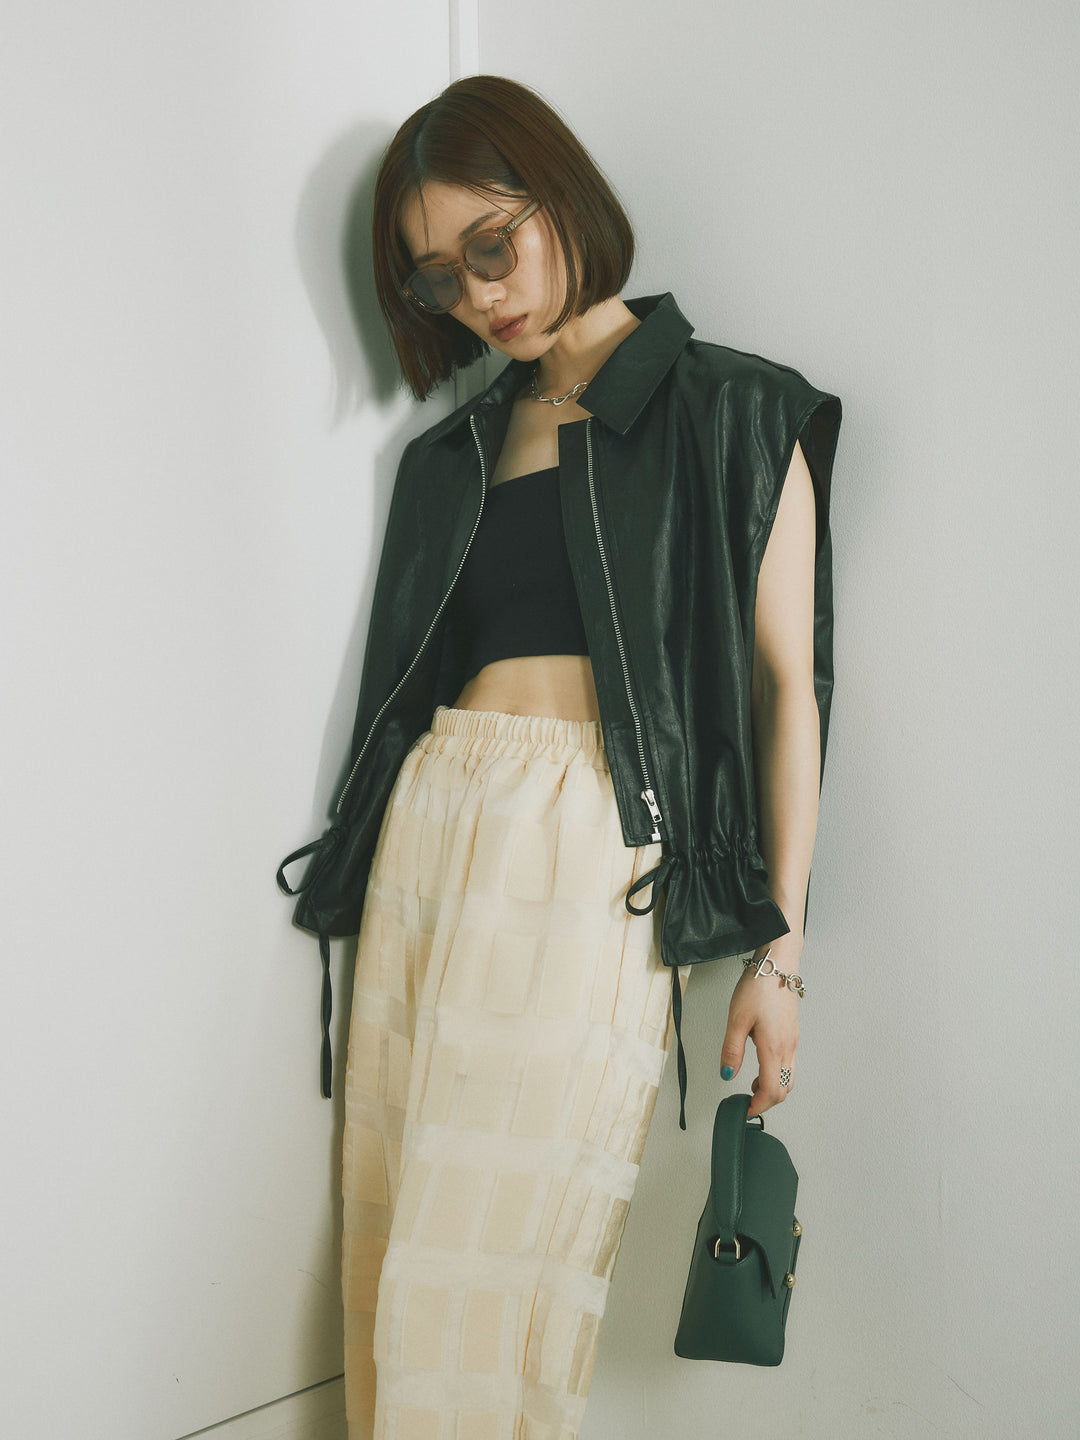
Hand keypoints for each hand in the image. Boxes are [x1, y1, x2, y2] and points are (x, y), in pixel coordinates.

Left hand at [719, 939, 801, 1118]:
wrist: (778, 964)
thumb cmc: (758, 987)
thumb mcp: (736, 1019)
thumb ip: (731, 1050)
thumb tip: (726, 1074)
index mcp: (774, 1048)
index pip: (771, 1091)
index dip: (757, 1106)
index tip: (744, 1111)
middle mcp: (788, 1048)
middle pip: (784, 1089)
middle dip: (767, 1101)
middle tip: (747, 1103)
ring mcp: (793, 1041)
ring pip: (788, 1078)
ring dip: (772, 1088)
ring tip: (752, 1087)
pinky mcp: (792, 1033)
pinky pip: (789, 1064)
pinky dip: (776, 1074)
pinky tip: (761, 1066)